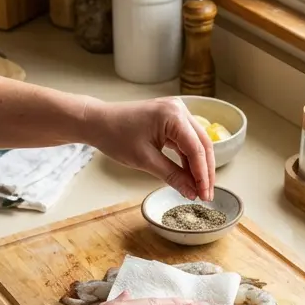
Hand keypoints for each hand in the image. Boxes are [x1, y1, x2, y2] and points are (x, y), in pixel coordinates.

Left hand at [84, 97, 215, 199]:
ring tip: (200, 188)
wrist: (97, 121)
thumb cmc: (115, 136)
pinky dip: (189, 158)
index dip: (202, 175)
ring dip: (200, 166)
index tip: (204, 195)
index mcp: (173, 116)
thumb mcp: (145, 160)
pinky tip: (190, 175)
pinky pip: (187, 140)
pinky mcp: (173, 119)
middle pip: (203, 145)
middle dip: (206, 172)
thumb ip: (172, 176)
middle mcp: (180, 109)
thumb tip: (191, 193)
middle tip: (206, 195)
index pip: (196, 149)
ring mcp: (177, 112)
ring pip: (198, 143)